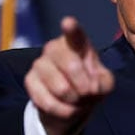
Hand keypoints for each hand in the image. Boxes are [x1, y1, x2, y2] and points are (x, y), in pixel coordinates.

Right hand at [24, 16, 114, 134]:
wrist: (71, 102)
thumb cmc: (90, 84)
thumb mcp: (104, 83)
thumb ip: (104, 82)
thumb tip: (91, 87)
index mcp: (76, 42)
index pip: (74, 33)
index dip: (71, 28)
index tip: (68, 23)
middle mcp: (54, 47)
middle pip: (71, 66)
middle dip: (85, 87)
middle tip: (88, 93)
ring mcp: (39, 63)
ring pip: (61, 88)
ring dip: (75, 101)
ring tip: (78, 100)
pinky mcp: (29, 81)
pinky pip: (48, 102)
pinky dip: (64, 111)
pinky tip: (67, 108)